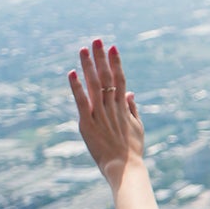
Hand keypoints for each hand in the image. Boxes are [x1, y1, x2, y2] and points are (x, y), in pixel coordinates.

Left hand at [69, 39, 143, 187]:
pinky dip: (76, 87)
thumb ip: (132, 109)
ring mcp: (99, 114)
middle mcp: (112, 107)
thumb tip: (130, 93)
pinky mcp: (87, 124)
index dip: (116, 63)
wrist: (125, 169)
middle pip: (107, 77)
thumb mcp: (137, 128)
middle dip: (101, 58)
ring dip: (89, 66)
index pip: (120, 80)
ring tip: (84, 48)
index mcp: (123, 107)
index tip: (113, 47)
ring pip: (94, 84)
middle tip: (97, 40)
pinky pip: (81, 101)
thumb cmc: (132, 151)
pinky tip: (72, 72)